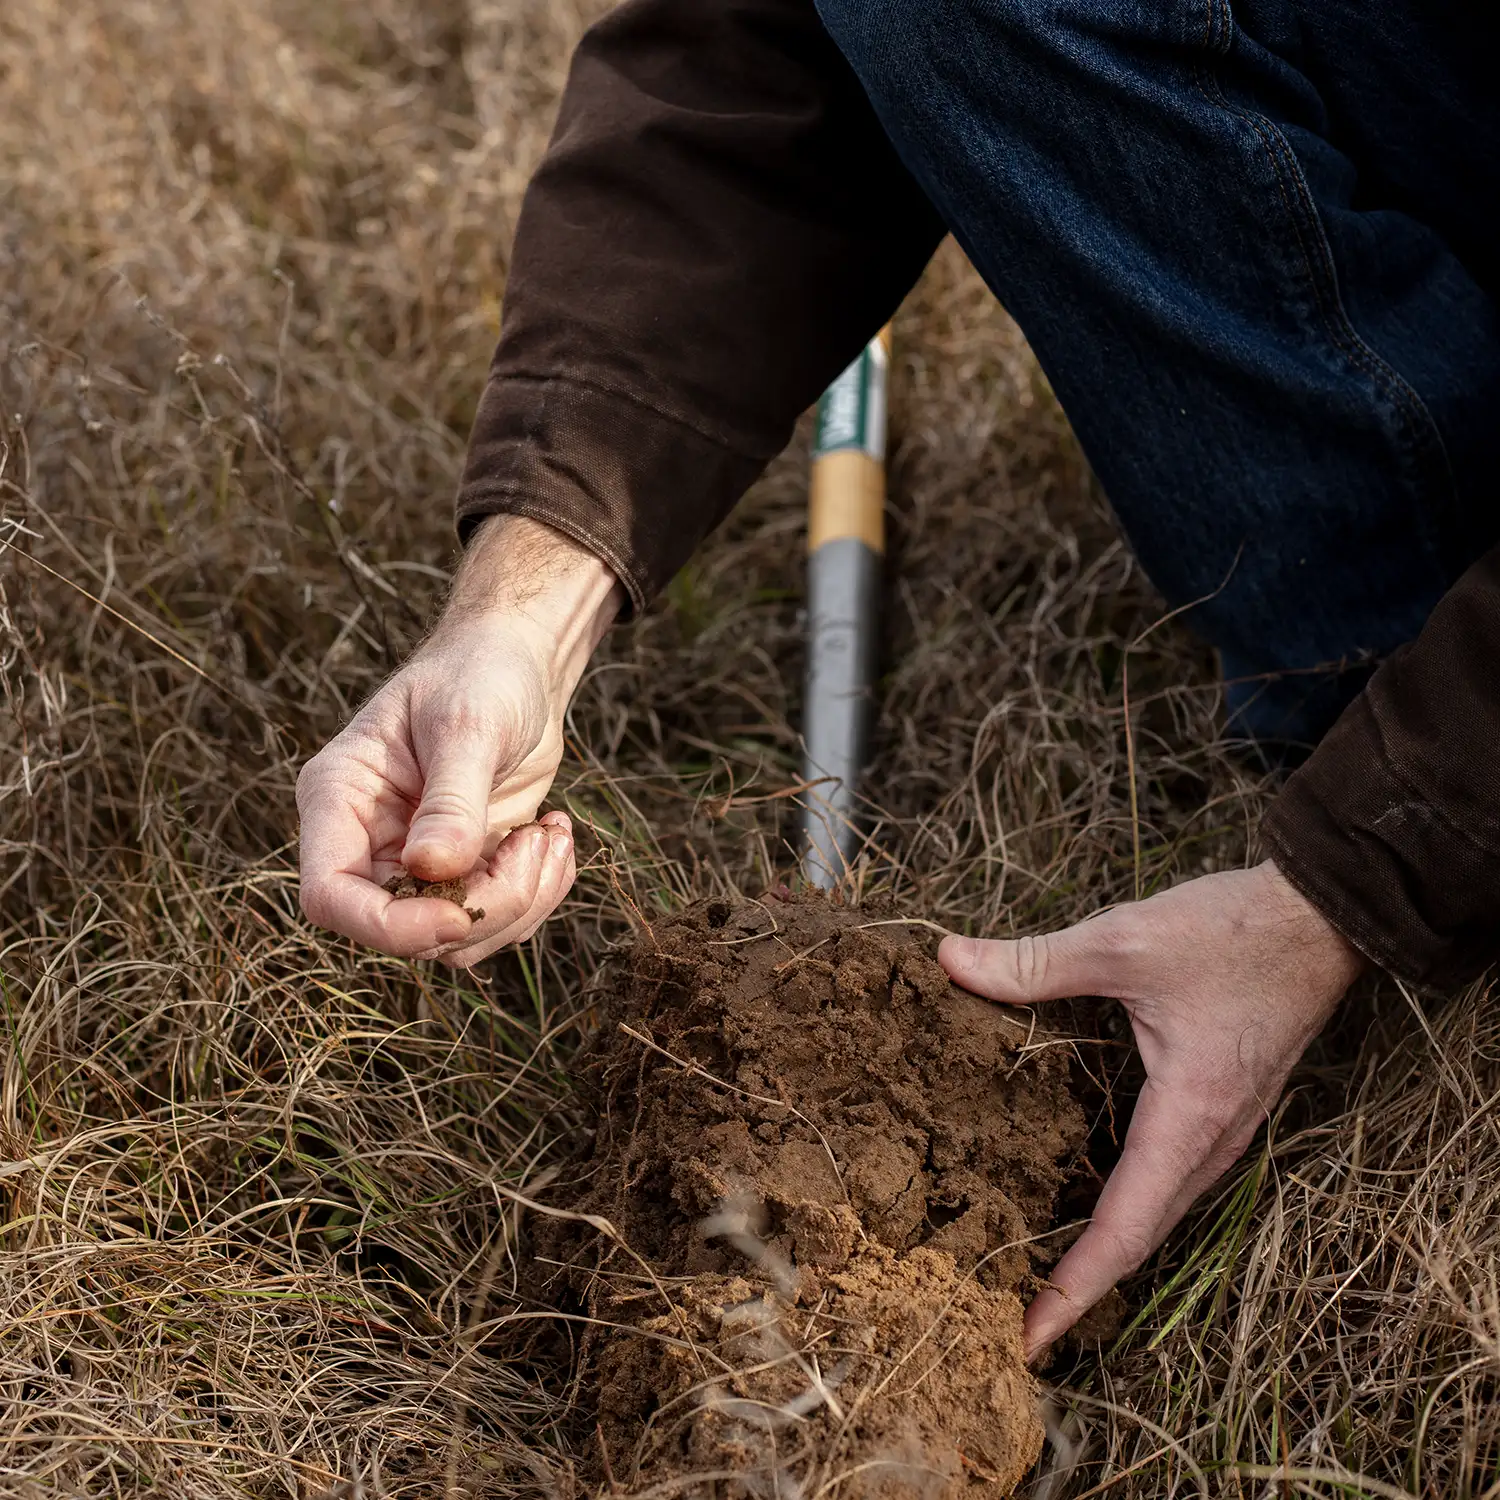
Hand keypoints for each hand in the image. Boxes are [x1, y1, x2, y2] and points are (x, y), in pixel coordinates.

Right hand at [297, 515, 622, 965]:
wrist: (516, 665)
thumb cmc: (479, 675)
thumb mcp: (468, 726)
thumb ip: (452, 799)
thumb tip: (432, 870)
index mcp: (338, 800)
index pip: (330, 895)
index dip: (389, 925)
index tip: (459, 913)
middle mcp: (366, 842)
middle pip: (403, 930)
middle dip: (483, 908)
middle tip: (535, 844)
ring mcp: (415, 864)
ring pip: (456, 941)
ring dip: (520, 904)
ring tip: (551, 834)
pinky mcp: (465, 873)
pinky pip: (493, 922)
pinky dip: (538, 894)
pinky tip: (553, 835)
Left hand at [938, 860, 1364, 1358]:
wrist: (1320, 915)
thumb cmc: (1233, 931)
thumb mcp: (1123, 942)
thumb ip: (1034, 962)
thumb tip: (948, 960)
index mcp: (1188, 1117)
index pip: (1124, 1227)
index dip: (1074, 1287)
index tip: (1029, 1338)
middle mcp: (1211, 1140)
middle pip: (1141, 1236)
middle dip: (1079, 1283)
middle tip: (1012, 1319)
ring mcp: (1222, 1128)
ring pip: (1157, 1210)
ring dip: (1103, 1246)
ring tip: (1036, 1271)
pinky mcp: (1221, 1107)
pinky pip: (1168, 1177)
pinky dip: (1124, 1203)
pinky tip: (1077, 1190)